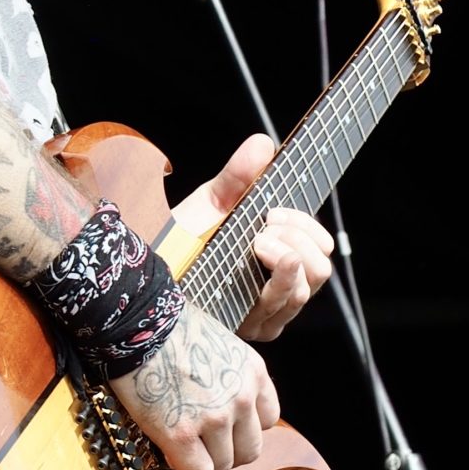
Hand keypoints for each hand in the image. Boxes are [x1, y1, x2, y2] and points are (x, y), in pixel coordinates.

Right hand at [114, 304, 279, 469]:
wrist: (136, 324)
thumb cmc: (169, 327)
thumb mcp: (219, 343)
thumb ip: (230, 376)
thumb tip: (220, 403)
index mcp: (253, 372)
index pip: (267, 420)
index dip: (242, 427)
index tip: (225, 427)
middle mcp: (241, 397)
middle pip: (250, 450)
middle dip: (226, 450)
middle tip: (202, 442)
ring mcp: (214, 418)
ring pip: (223, 464)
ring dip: (203, 458)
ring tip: (182, 442)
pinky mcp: (182, 434)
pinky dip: (185, 466)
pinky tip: (171, 448)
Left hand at [173, 133, 333, 344]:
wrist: (147, 273)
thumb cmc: (181, 240)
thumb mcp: (212, 203)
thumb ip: (239, 176)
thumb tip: (264, 143)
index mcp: (278, 262)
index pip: (321, 247)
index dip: (306, 225)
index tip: (273, 211)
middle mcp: (278, 292)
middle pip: (321, 269)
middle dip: (298, 237)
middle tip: (263, 226)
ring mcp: (266, 314)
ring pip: (305, 287)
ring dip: (287, 254)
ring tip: (256, 241)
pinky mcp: (250, 327)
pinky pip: (282, 304)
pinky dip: (279, 276)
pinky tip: (258, 254)